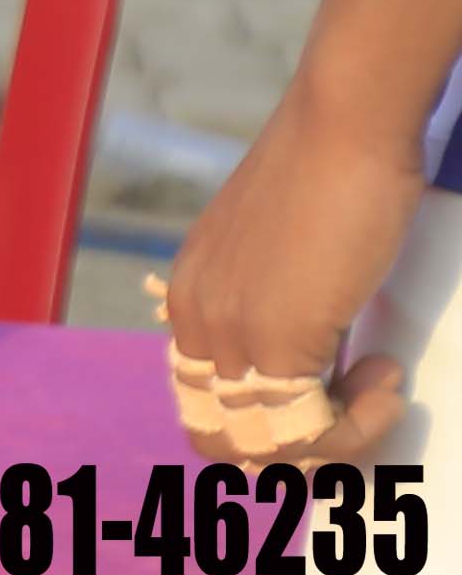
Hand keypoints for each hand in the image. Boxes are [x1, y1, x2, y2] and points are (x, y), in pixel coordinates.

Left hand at [158, 105, 425, 460]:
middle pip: (225, 437)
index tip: (335, 395)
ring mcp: (230, 330)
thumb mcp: (280, 258)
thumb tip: (305, 374)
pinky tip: (386, 374)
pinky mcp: (275, 338)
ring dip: (339, 435)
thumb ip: (274, 308)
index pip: (206, 405)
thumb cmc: (328, 182)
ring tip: (380, 383)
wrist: (343, 130)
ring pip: (269, 442)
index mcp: (188, 297)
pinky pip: (308, 428)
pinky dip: (358, 424)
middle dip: (299, 444)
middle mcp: (194, 316)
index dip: (273, 425)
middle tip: (358, 406)